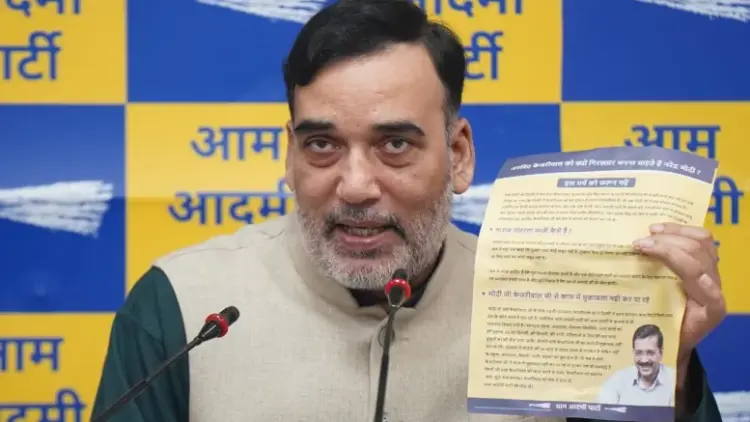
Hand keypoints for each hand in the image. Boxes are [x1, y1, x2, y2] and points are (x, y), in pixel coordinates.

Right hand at [632, 222, 725, 384]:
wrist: (679, 344)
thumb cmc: (663, 338)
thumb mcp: (656, 331)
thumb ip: (649, 316)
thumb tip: (612, 295)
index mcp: (709, 306)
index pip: (692, 270)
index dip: (666, 253)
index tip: (639, 247)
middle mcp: (716, 289)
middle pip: (697, 252)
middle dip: (667, 240)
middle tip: (639, 241)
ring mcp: (715, 276)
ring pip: (704, 242)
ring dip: (676, 231)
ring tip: (651, 230)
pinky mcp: (709, 268)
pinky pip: (703, 242)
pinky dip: (683, 231)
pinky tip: (662, 230)